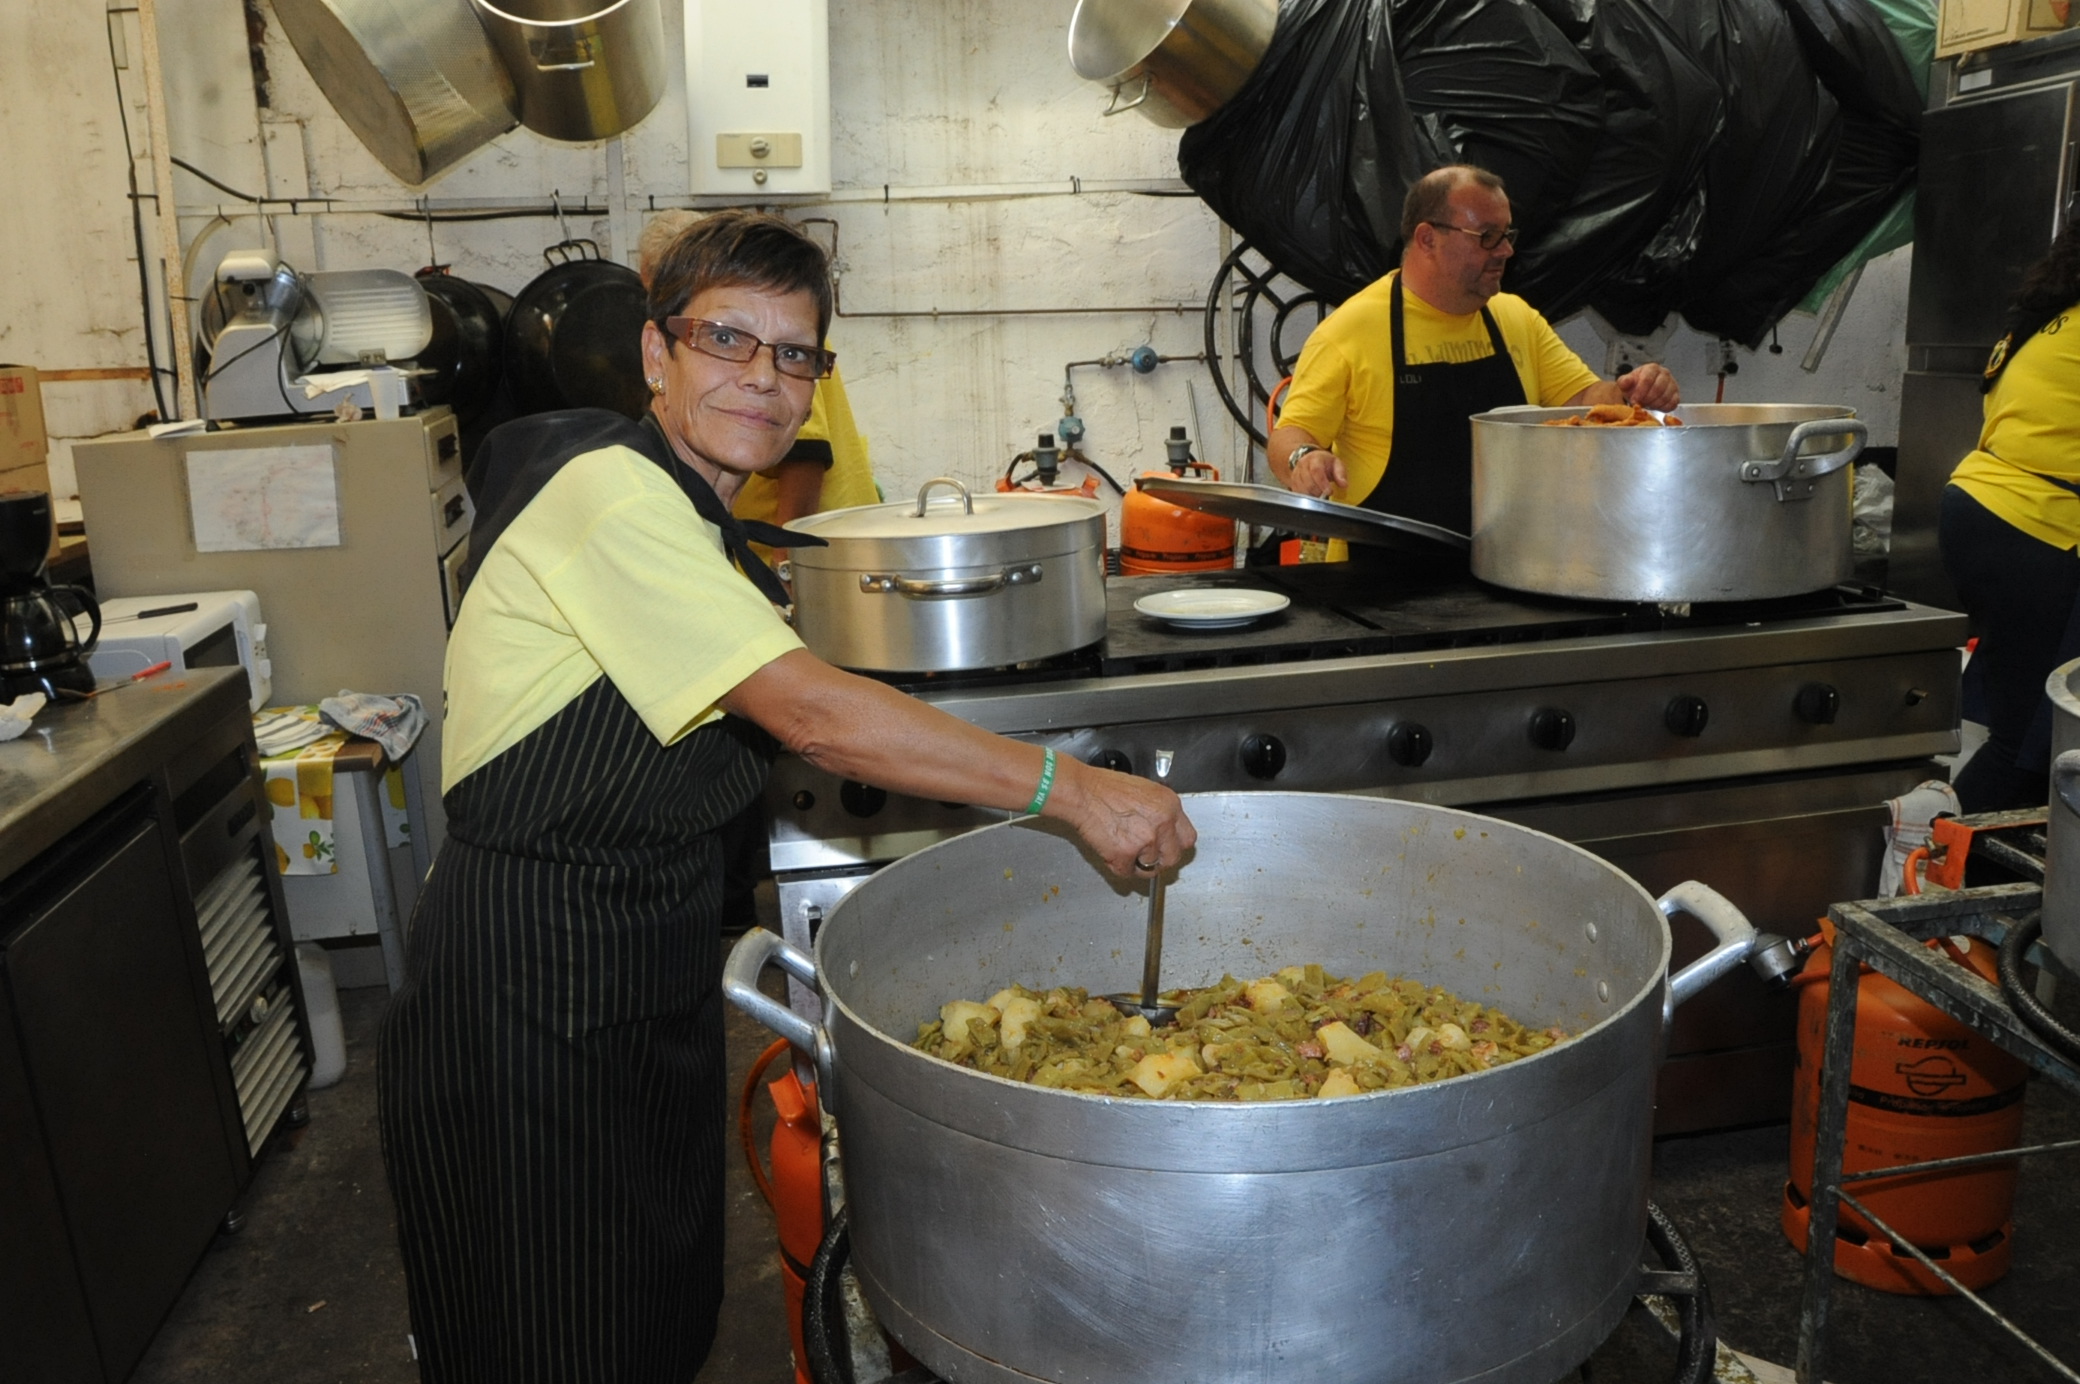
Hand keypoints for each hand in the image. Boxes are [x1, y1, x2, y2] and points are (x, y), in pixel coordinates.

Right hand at [1046, 759, 1196, 877]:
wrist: (1082, 792)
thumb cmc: (1105, 788)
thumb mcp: (1145, 791)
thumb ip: (1160, 812)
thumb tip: (1165, 830)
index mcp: (1170, 805)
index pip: (1188, 838)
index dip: (1175, 845)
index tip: (1168, 848)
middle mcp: (1163, 823)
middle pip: (1173, 857)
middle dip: (1160, 860)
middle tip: (1145, 854)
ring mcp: (1146, 841)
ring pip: (1150, 869)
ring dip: (1137, 864)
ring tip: (1123, 847)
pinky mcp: (1126, 855)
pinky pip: (1127, 873)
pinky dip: (1119, 867)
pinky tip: (1112, 850)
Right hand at [1285, 447, 1348, 498]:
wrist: (1309, 458)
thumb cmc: (1325, 462)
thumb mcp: (1336, 463)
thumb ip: (1340, 474)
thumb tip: (1344, 485)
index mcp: (1315, 458)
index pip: (1316, 471)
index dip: (1322, 483)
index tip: (1329, 491)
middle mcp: (1303, 465)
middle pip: (1308, 482)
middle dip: (1318, 491)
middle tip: (1326, 493)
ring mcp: (1296, 473)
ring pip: (1302, 489)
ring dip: (1312, 494)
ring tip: (1320, 493)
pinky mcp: (1293, 481)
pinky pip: (1298, 492)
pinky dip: (1306, 496)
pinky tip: (1313, 494)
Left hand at [1617, 363, 1679, 410]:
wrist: (1643, 390)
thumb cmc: (1635, 385)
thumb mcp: (1626, 383)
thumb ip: (1624, 381)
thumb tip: (1625, 381)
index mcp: (1652, 368)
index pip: (1647, 379)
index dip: (1640, 392)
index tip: (1634, 401)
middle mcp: (1665, 373)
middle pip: (1658, 388)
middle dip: (1647, 399)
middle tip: (1640, 404)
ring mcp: (1672, 384)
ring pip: (1665, 397)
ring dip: (1654, 404)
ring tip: (1646, 405)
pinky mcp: (1676, 395)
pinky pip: (1672, 403)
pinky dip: (1663, 408)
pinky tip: (1655, 407)